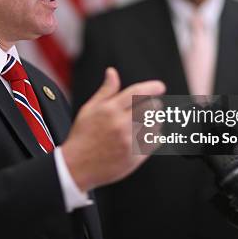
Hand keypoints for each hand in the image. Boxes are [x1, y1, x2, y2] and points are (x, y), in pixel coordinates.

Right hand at [62, 67, 164, 191]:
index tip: (160, 86)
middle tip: (151, 106)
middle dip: (154, 104)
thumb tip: (112, 72)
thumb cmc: (83, 135)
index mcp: (109, 110)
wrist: (77, 166)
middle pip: (151, 108)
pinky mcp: (135, 157)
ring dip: (154, 121)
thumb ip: (106, 91)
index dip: (152, 87)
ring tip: (144, 123)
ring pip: (155, 125)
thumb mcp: (89, 109)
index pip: (137, 93)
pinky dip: (154, 136)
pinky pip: (155, 141)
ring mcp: (129, 142)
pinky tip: (144, 135)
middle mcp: (121, 125)